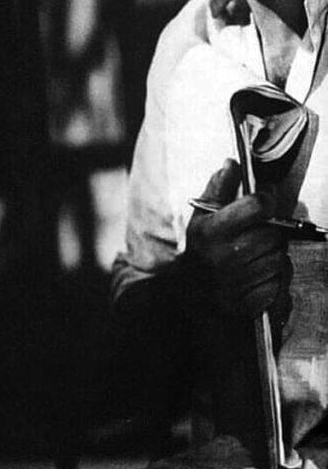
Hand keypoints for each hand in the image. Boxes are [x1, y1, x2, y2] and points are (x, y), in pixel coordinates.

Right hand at [186, 159, 291, 322]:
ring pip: (280, 260)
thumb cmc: (200, 251)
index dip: (267, 199)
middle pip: (274, 235)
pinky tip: (258, 276)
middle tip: (259, 234)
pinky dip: (275, 281)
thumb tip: (232, 163)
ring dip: (274, 257)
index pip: (258, 206)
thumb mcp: (200, 217)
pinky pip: (280, 285)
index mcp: (211, 231)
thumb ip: (218, 188)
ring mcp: (238, 282)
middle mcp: (224, 256)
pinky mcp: (249, 304)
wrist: (188, 297)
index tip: (265, 201)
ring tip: (256, 256)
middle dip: (272, 232)